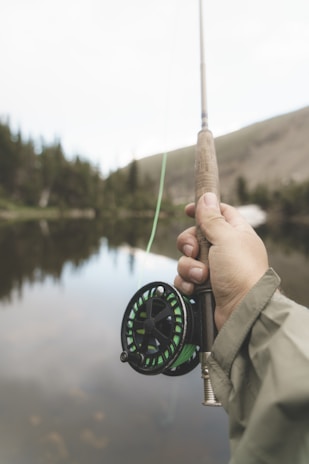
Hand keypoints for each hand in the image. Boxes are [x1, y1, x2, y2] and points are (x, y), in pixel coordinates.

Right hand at [174, 192, 268, 329]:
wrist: (241, 311)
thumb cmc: (240, 272)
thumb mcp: (226, 239)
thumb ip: (212, 218)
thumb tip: (206, 196)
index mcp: (235, 234)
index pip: (219, 213)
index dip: (203, 209)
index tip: (188, 210)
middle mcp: (224, 250)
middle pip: (195, 236)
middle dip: (188, 244)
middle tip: (194, 251)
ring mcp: (213, 269)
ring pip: (186, 258)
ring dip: (189, 267)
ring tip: (201, 277)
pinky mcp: (203, 286)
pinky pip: (184, 277)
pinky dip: (187, 282)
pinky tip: (195, 288)